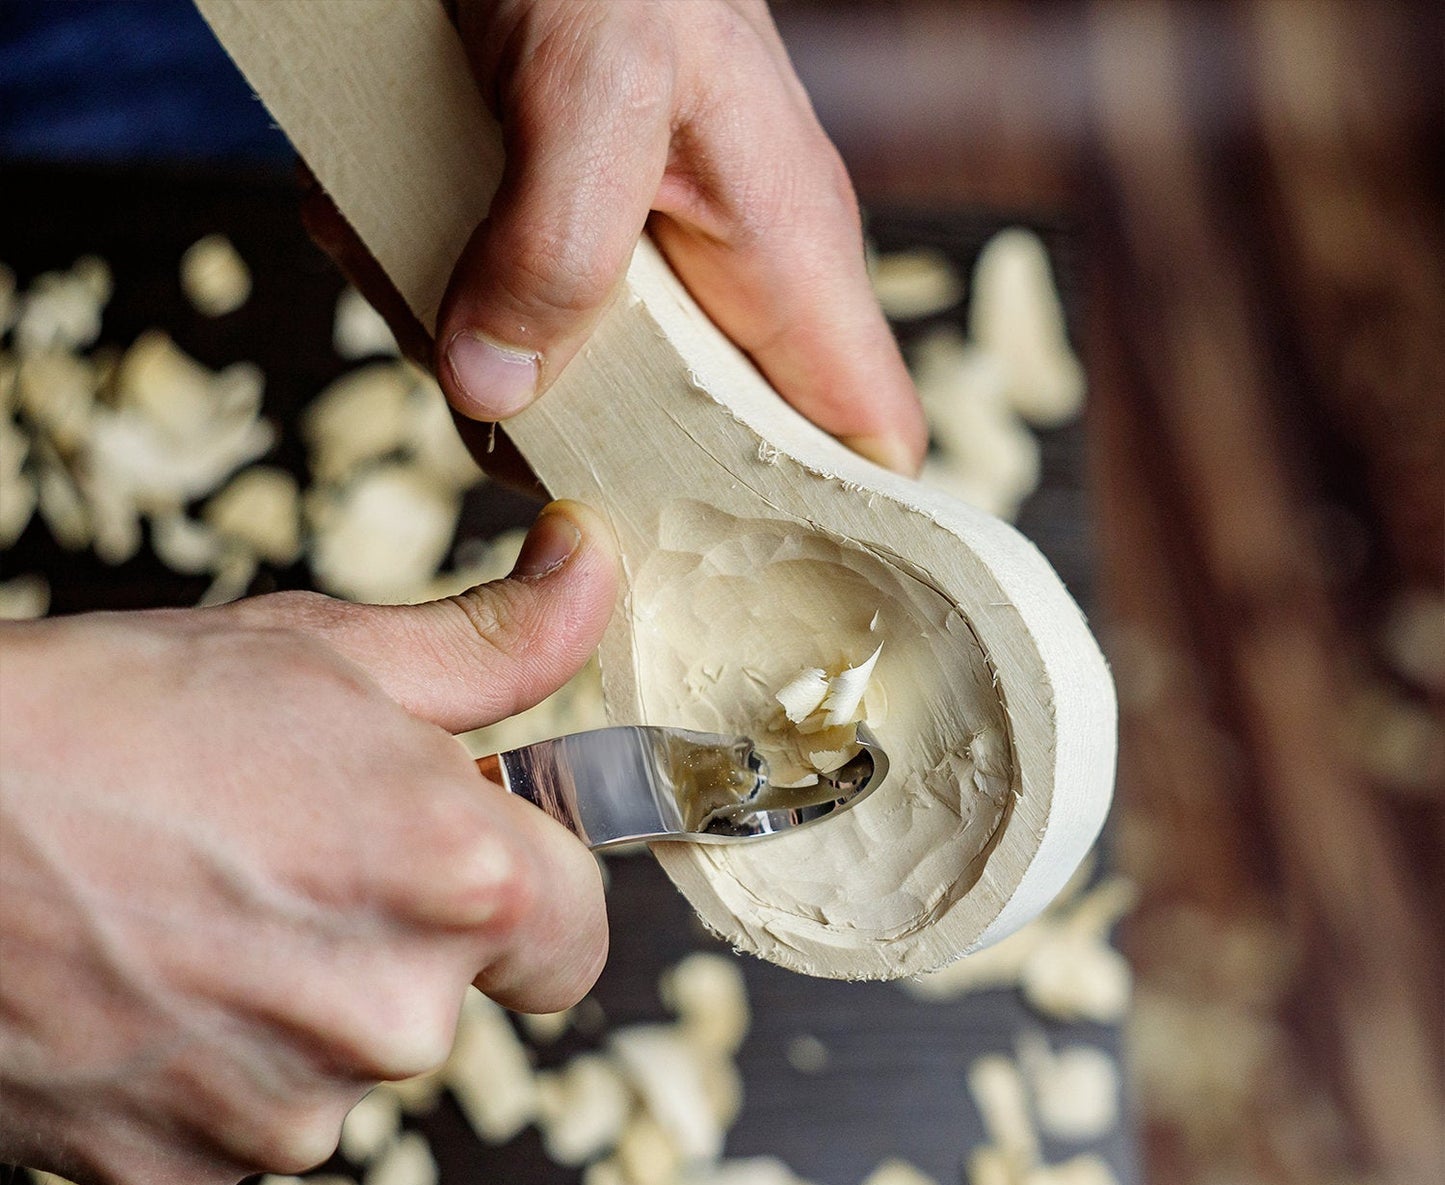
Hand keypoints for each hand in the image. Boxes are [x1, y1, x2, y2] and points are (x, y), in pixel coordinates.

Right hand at [0, 502, 615, 1184]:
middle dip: (400, 929)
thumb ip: (495, 639)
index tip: (476, 858)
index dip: (532, 891)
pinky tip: (145, 976)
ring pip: (349, 1054)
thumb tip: (590, 572)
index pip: (578, 933)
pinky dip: (218, 1059)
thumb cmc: (113, 716)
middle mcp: (397, 1018)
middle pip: (456, 991)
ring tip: (196, 903)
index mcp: (461, 883)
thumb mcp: (327, 650)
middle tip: (287, 848)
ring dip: (304, 995)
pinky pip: (252, 1113)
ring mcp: (291, 1111)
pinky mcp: (191, 1174)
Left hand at [308, 0, 925, 477]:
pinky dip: (445, 293)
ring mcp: (654, 274)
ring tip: (423, 261)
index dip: (831, 532)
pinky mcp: (576, 251)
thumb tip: (494, 393)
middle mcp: (732, 288)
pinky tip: (400, 223)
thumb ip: (556, 243)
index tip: (741, 597)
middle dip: (585, 447)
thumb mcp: (583, 80)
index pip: (863, 446)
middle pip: (694, 453)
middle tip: (489, 393)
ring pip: (586, 397)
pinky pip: (521, 326)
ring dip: (485, 360)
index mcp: (789, 265)